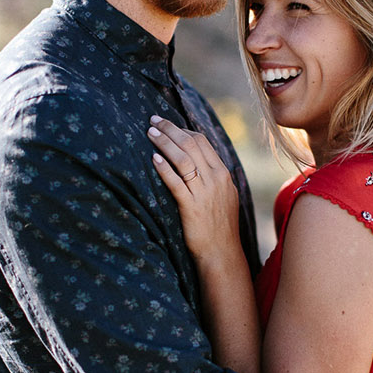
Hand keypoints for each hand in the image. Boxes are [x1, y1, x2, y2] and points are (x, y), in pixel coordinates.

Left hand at [148, 116, 240, 263]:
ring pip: (183, 158)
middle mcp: (216, 179)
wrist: (222, 252)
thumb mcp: (222, 196)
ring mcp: (204, 192)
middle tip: (152, 120)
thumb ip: (212, 177)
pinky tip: (153, 159)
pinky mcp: (192, 206)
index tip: (166, 124)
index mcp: (222, 173)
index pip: (202, 141)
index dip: (182, 129)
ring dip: (164, 142)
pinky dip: (165, 168)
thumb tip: (197, 160)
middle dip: (170, 129)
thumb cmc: (218, 226)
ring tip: (149, 133)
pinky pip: (177, 182)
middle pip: (191, 144)